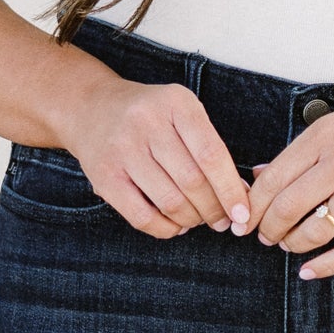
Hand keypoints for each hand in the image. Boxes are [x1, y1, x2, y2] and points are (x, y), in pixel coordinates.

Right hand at [60, 74, 251, 238]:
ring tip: (198, 220)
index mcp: (176, 103)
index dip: (231, 190)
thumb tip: (241, 195)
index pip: (211, 154)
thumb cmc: (149, 116)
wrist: (90, 107)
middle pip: (192, 181)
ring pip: (170, 201)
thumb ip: (209, 148)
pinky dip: (165, 228)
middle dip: (214, 209)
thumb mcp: (181, 114)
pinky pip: (142, 216)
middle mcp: (147, 122)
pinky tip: (175, 225)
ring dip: (192, 220)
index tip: (243, 214)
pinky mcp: (104, 176)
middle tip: (222, 221)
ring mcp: (122, 149)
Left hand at [245, 93, 333, 277]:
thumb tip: (259, 175)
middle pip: (286, 208)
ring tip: (289, 245)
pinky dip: (325, 266)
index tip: (243, 219)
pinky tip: (309, 271)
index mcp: (323, 137)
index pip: (271, 179)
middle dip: (267, 229)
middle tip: (265, 236)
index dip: (251, 206)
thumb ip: (298, 153)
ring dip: (293, 244)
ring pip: (314, 232)